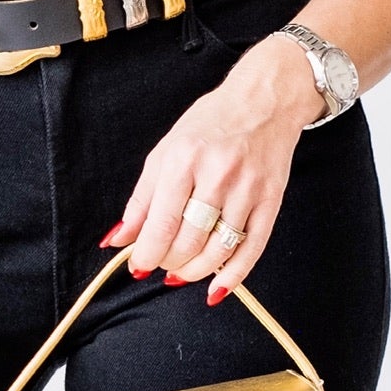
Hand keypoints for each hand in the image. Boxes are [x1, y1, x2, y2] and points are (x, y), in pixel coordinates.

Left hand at [99, 35, 322, 301]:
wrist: (264, 101)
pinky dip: (233, 275)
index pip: (161, 223)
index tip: (138, 266)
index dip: (147, 253)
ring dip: (195, 271)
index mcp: (184, 160)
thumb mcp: (166, 151)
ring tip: (182, 271)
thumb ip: (141, 199)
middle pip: (188, 241)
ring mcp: (248, 189)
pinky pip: (252, 248)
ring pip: (218, 251)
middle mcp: (217, 175)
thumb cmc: (210, 124)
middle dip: (169, 262)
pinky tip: (216, 289)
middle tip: (162, 262)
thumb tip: (118, 238)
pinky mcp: (271, 200)